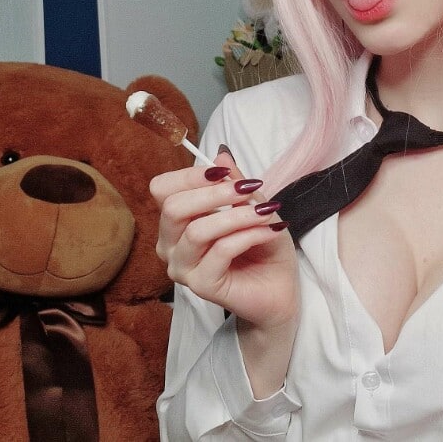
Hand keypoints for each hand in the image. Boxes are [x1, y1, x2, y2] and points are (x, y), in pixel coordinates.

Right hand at [150, 149, 298, 329]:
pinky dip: (249, 235)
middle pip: (173, 208)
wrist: (280, 288)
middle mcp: (170, 244)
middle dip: (215, 194)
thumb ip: (234, 183)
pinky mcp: (200, 286)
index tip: (223, 172)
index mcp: (176, 222)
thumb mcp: (252, 205)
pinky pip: (221, 251)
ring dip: (238, 216)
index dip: (190, 175)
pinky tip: (269, 231)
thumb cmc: (262, 247)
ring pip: (198, 231)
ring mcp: (182, 267)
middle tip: (249, 189)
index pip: (162, 189)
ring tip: (267, 211)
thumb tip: (221, 155)